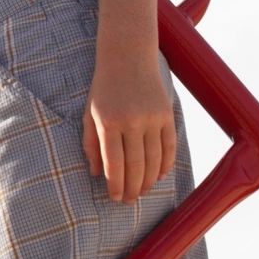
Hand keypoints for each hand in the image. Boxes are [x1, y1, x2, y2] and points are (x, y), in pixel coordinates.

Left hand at [82, 59, 177, 202]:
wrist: (128, 57)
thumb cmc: (104, 89)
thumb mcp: (89, 112)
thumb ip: (90, 143)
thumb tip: (95, 173)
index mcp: (108, 121)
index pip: (113, 162)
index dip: (115, 184)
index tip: (115, 197)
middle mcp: (132, 121)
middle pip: (136, 166)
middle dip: (133, 188)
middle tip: (129, 201)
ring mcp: (152, 118)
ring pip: (154, 161)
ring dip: (149, 181)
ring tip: (142, 192)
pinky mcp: (168, 115)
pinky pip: (170, 148)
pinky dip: (165, 166)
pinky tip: (159, 177)